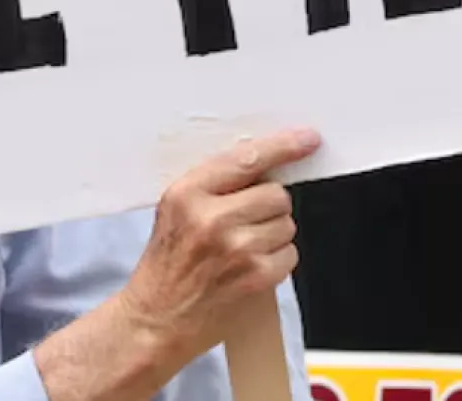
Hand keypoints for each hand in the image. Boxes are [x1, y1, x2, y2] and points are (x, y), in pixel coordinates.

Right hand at [116, 128, 320, 364]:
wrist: (154, 321)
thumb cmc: (165, 265)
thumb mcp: (174, 210)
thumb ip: (214, 185)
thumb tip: (265, 164)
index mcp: (188, 193)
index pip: (246, 158)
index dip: (283, 146)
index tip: (307, 139)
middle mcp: (212, 218)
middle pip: (276, 193)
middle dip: (270, 205)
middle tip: (247, 220)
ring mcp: (236, 249)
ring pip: (286, 223)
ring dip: (274, 234)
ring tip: (243, 247)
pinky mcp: (255, 277)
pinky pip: (289, 254)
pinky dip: (277, 260)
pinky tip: (251, 267)